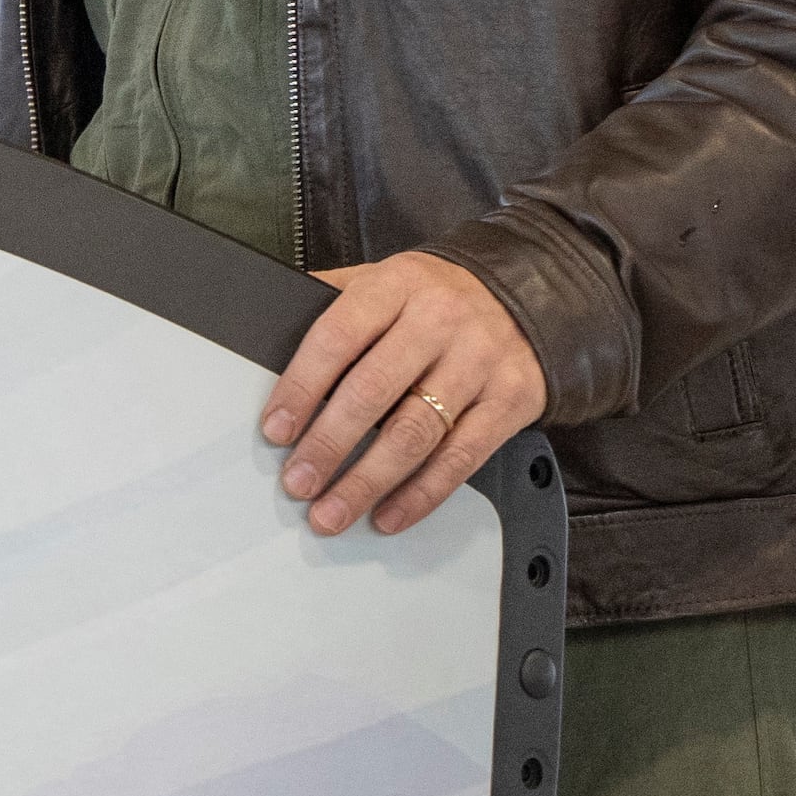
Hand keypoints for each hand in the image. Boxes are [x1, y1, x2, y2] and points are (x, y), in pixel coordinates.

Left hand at [263, 252, 545, 536]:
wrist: (530, 292)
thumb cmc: (439, 297)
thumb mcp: (386, 280)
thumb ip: (333, 303)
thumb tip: (264, 336)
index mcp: (397, 285)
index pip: (338, 337)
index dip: (301, 387)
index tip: (276, 429)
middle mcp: (440, 320)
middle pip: (373, 391)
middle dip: (329, 444)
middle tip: (298, 482)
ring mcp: (478, 361)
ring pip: (415, 432)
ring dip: (368, 480)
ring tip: (332, 511)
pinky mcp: (510, 399)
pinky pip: (460, 457)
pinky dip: (420, 494)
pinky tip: (388, 515)